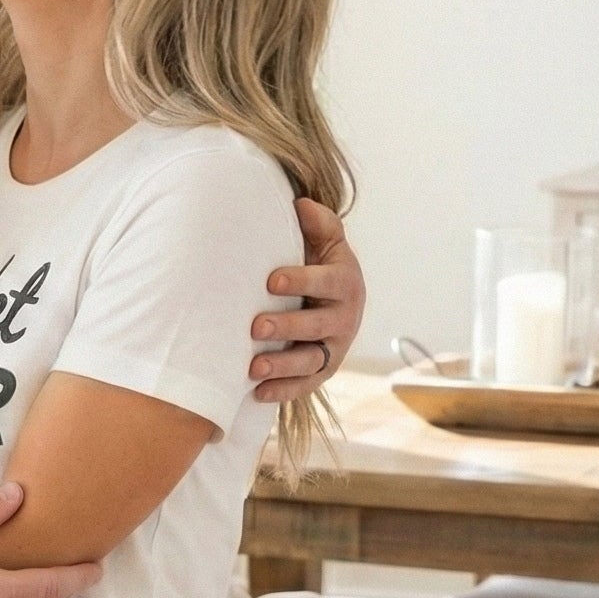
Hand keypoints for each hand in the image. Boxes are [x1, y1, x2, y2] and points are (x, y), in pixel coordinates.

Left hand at [249, 199, 365, 403]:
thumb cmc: (319, 264)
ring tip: (253, 368)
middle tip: (256, 326)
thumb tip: (301, 204)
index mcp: (345, 282)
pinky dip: (283, 390)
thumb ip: (320, 224)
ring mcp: (335, 348)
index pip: (326, 282)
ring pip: (312, 361)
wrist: (332, 299)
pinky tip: (256, 393)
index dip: (301, 281)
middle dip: (287, 326)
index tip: (271, 281)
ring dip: (283, 366)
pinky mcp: (323, 371)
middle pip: (318, 325)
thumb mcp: (326, 242)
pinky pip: (306, 385)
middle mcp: (345, 318)